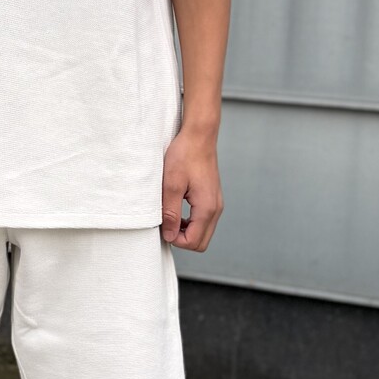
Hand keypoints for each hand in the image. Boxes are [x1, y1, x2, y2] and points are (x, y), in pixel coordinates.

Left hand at [161, 126, 222, 250]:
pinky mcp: (212, 198)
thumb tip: (170, 236)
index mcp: (207, 208)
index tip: (162, 225)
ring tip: (170, 215)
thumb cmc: (184, 156)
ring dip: (186, 230)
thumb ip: (171, 213)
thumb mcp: (171, 185)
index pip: (193, 242)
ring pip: (203, 232)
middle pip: (201, 242)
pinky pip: (204, 221)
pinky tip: (178, 210)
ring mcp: (216, 204)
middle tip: (166, 223)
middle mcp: (216, 209)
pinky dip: (191, 222)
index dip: (175, 239)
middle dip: (182, 239)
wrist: (199, 136)